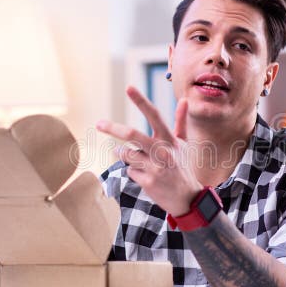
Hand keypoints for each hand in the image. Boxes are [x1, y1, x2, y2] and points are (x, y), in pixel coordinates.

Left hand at [96, 86, 201, 215]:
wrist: (187, 198)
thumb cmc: (183, 167)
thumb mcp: (184, 144)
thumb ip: (181, 122)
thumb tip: (184, 100)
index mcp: (170, 140)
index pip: (155, 116)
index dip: (141, 101)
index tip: (129, 88)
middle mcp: (163, 151)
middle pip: (133, 135)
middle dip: (113, 128)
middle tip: (98, 124)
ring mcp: (155, 167)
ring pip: (127, 154)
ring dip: (124, 154)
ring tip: (135, 158)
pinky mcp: (148, 182)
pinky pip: (130, 171)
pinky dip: (134, 172)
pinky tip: (146, 177)